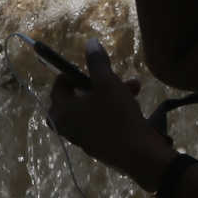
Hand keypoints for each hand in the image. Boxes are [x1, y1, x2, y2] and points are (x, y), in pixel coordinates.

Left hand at [44, 37, 171, 186]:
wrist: (138, 154)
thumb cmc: (117, 115)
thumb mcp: (107, 83)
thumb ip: (97, 62)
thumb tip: (89, 42)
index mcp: (61, 111)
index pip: (59, 85)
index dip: (74, 72)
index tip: (93, 66)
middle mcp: (67, 126)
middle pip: (78, 97)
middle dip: (100, 83)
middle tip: (117, 77)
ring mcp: (82, 138)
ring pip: (93, 108)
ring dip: (112, 94)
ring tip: (135, 87)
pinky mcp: (98, 146)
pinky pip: (101, 122)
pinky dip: (114, 111)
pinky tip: (135, 105)